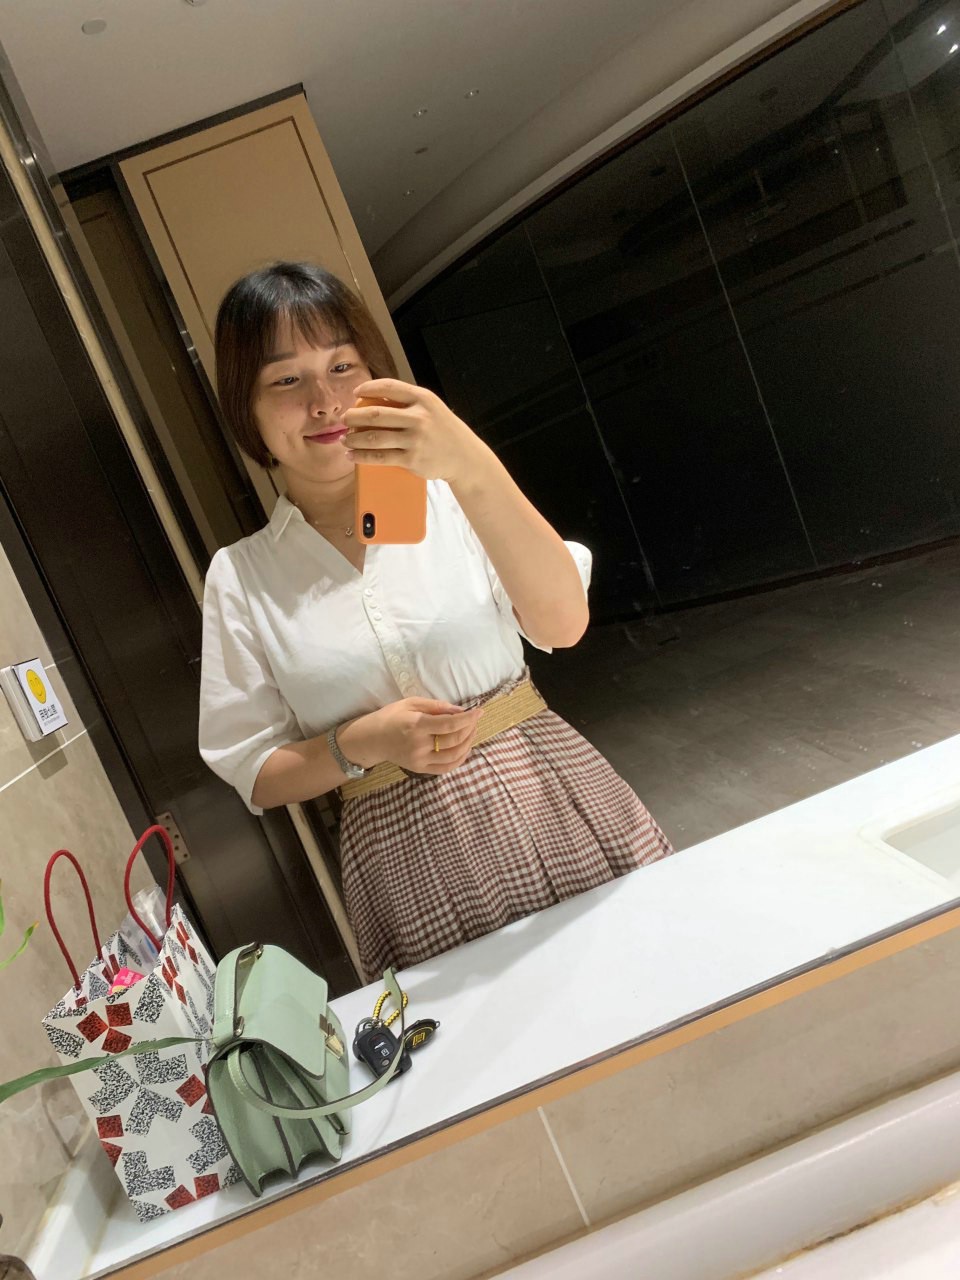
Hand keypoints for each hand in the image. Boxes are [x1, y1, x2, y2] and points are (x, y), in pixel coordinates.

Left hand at [342, 379, 487, 485]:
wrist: (464, 457)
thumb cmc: (444, 431)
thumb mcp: (432, 408)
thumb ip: (409, 402)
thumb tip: (374, 400)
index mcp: (423, 399)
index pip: (389, 387)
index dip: (368, 388)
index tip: (355, 393)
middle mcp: (419, 417)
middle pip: (375, 414)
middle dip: (354, 416)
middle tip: (344, 419)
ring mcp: (415, 439)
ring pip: (374, 438)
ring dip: (354, 438)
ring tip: (345, 438)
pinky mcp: (412, 459)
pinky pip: (380, 457)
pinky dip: (361, 456)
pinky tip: (352, 455)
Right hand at [343, 698, 482, 775]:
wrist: (372, 739)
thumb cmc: (391, 717)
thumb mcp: (411, 703)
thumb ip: (436, 706)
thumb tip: (460, 711)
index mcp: (416, 725)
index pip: (449, 724)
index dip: (468, 718)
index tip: (479, 711)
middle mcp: (419, 745)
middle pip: (454, 740)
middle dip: (470, 728)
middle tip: (474, 720)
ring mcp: (420, 760)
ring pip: (454, 756)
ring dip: (468, 743)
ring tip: (472, 732)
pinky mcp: (420, 770)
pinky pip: (447, 768)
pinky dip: (460, 759)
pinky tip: (465, 748)